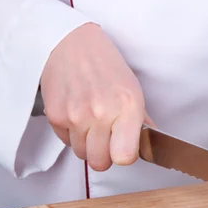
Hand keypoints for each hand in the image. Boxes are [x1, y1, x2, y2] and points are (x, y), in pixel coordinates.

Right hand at [40, 23, 154, 170]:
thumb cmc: (106, 65)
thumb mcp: (133, 89)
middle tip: (108, 138)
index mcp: (127, 107)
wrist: (70, 44)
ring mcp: (75, 116)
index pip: (125, 157)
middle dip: (105, 155)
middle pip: (100, 163)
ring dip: (88, 145)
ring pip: (82, 154)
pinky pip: (66, 142)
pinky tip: (77, 114)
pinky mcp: (55, 117)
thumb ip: (142, 120)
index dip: (125, 156)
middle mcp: (101, 114)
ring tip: (92, 122)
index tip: (125, 147)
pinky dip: (72, 134)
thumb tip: (151, 143)